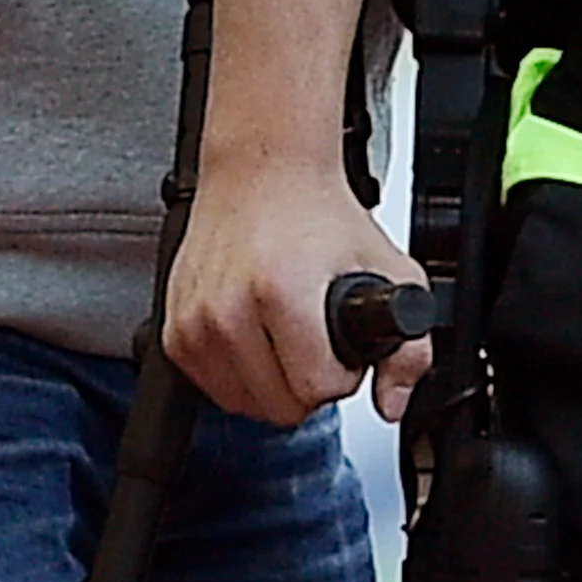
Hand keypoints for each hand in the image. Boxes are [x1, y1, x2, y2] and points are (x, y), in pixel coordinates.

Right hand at [165, 160, 434, 425]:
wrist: (262, 174)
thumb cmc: (319, 216)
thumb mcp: (391, 272)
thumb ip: (408, 348)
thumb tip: (393, 403)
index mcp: (281, 292)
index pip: (317, 389)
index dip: (342, 374)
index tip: (341, 345)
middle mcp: (227, 310)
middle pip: (281, 407)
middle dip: (308, 383)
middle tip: (315, 341)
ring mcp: (194, 324)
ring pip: (244, 405)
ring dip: (272, 384)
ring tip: (285, 337)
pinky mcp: (173, 334)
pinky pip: (214, 389)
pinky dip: (240, 376)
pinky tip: (256, 338)